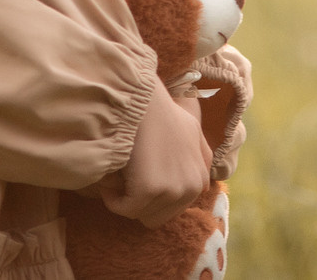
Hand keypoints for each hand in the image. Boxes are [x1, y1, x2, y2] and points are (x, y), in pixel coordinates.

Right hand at [97, 90, 209, 227]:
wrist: (143, 99)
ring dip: (124, 197)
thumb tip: (206, 184)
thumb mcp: (192, 130)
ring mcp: (172, 190)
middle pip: (156, 216)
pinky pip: (124, 208)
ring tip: (120, 171)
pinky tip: (110, 176)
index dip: (151, 195)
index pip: (171, 209)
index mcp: (201, 180)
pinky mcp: (150, 190)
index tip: (138, 175)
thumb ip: (201, 156)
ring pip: (139, 214)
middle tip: (126, 176)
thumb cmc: (161, 111)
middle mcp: (192, 188)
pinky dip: (112, 196)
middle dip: (138, 201)